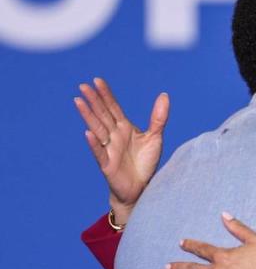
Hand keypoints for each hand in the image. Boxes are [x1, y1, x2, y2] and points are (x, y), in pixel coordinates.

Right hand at [74, 77, 168, 224]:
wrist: (141, 187)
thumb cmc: (145, 162)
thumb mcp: (155, 137)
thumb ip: (158, 117)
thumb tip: (164, 94)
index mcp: (124, 128)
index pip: (113, 108)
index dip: (106, 95)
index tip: (97, 80)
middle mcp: (114, 136)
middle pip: (102, 115)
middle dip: (94, 101)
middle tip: (83, 86)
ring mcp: (109, 149)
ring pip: (97, 129)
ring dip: (88, 116)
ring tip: (78, 102)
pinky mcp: (107, 165)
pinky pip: (99, 152)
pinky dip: (94, 143)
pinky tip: (88, 133)